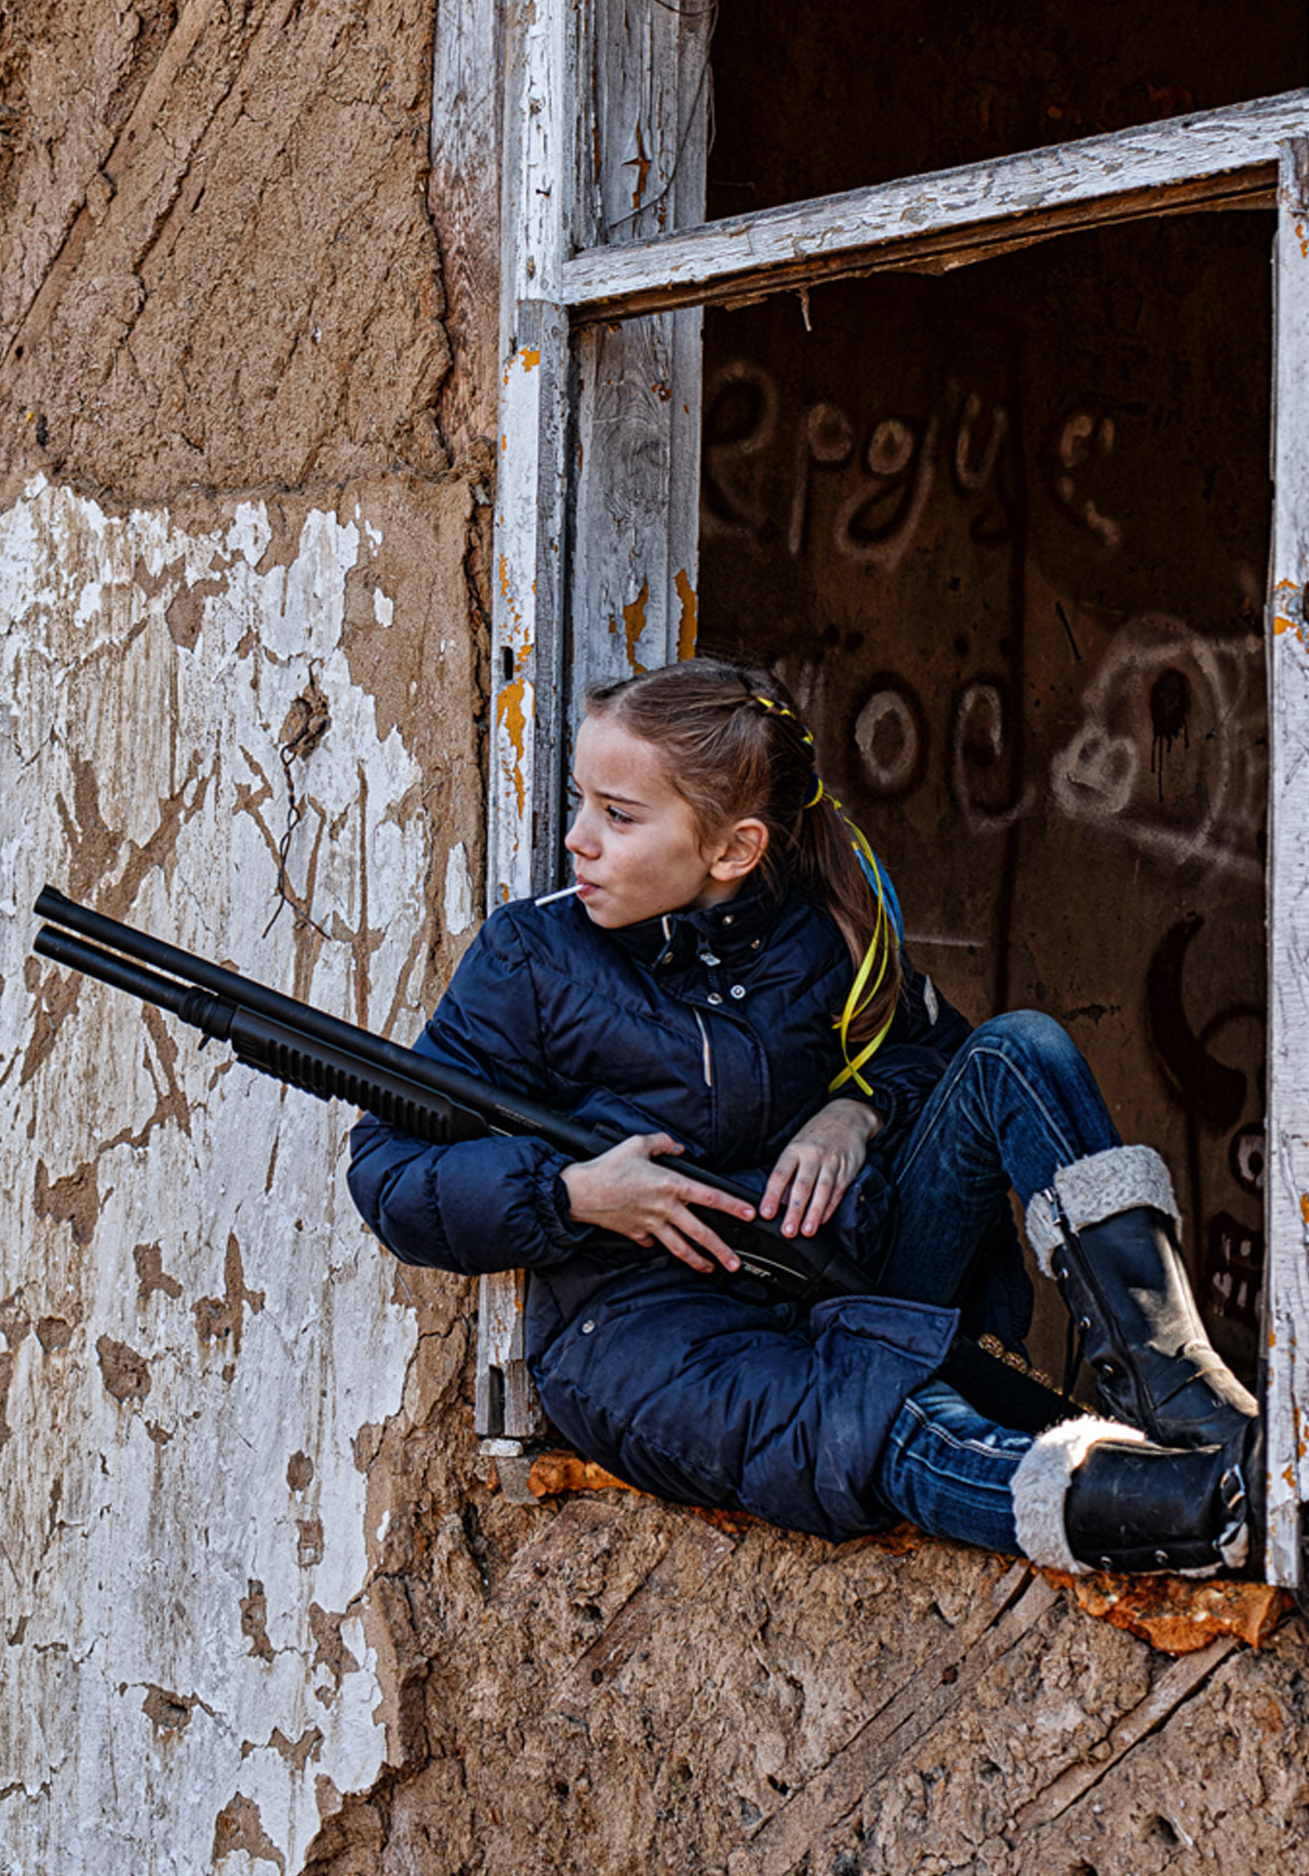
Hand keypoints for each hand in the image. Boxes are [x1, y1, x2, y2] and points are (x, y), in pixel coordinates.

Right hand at [560, 1132, 755, 1275]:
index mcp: (669, 1185)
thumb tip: (676, 1146)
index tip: (749, 1214)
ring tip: (711, 1269)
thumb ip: (662, 1142)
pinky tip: (666, 1248)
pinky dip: (659, 1245)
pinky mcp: (636, 1234)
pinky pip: (652, 1242)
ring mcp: (650, 1225)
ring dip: (697, 1260)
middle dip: (720, 1249)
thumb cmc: (607, 1168)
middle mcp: (664, 1208)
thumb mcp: (636, 1144)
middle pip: (699, 1232)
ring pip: (679, 1247)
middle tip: (735, 1262)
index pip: (708, 1196)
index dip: (731, 1205)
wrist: (578, 1192)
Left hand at [760, 1099, 882, 1239]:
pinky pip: (837, 1191)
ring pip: (822, 1191)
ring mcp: (832, 1162)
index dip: (772, 1195)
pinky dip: (830, 1207)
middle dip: (794, 1211)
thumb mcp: (797, 1145)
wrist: (849, 1116)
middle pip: (802, 1186)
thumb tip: (780, 1201)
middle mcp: (813, 1155)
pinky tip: (822, 1220)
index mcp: (795, 1149)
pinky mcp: (847, 1169)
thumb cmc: (817, 1134)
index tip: (766, 1213)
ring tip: (806, 1230)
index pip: (780, 1174)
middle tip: (787, 1231)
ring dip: (813, 1213)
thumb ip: (789, 1173)